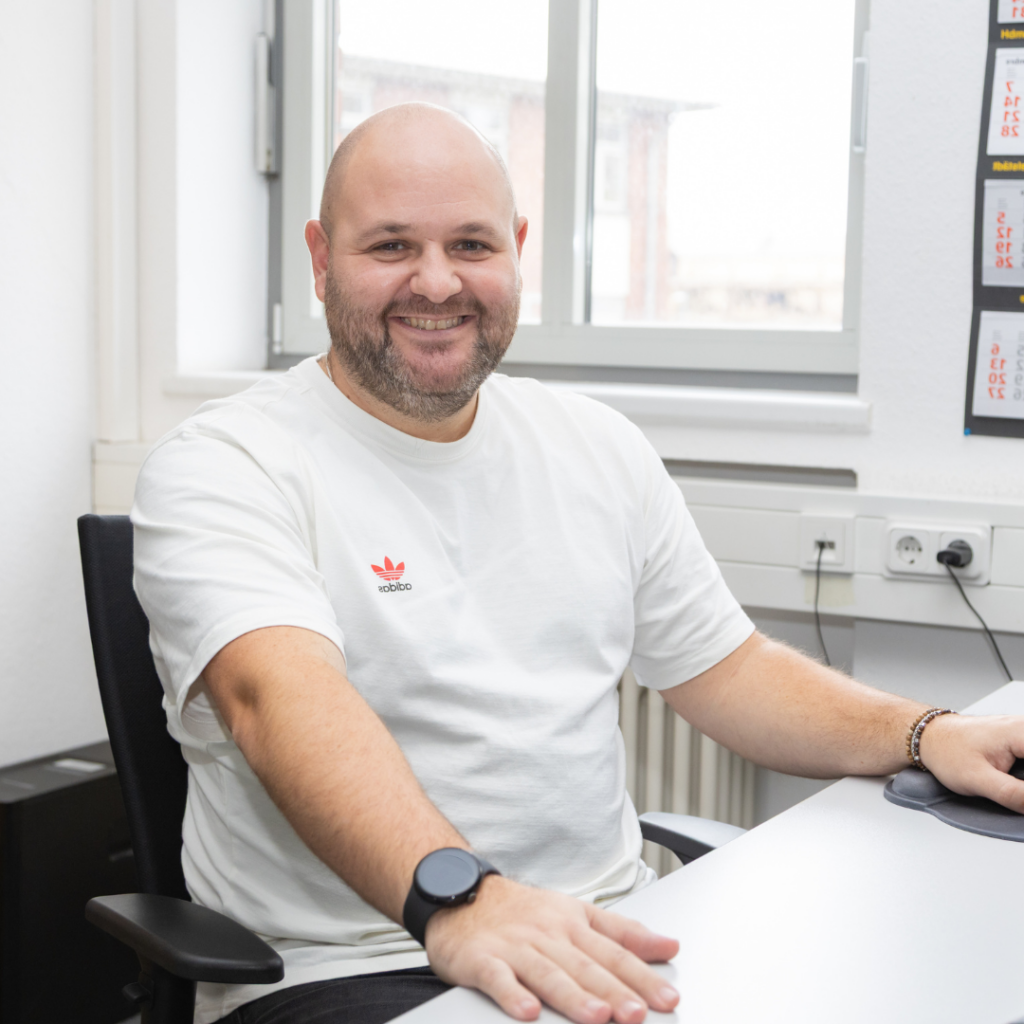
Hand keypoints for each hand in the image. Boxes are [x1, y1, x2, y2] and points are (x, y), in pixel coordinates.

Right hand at [424, 875, 679, 1023]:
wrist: (463, 894)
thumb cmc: (524, 911)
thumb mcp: (577, 913)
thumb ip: (623, 932)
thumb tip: (669, 945)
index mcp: (573, 923)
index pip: (614, 952)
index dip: (642, 976)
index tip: (668, 996)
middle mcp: (548, 934)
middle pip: (585, 965)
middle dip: (614, 991)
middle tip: (638, 1013)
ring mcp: (515, 947)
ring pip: (548, 973)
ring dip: (574, 995)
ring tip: (597, 1016)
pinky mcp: (483, 959)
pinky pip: (499, 978)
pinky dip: (513, 995)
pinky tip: (528, 1011)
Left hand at [918, 713, 1023, 811]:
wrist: (928, 736)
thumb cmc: (946, 751)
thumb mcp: (978, 779)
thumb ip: (1013, 795)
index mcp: (1021, 733)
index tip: (1023, 796)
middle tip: (1018, 797)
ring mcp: (1023, 733)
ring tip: (1014, 790)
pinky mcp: (1021, 742)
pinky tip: (1018, 787)